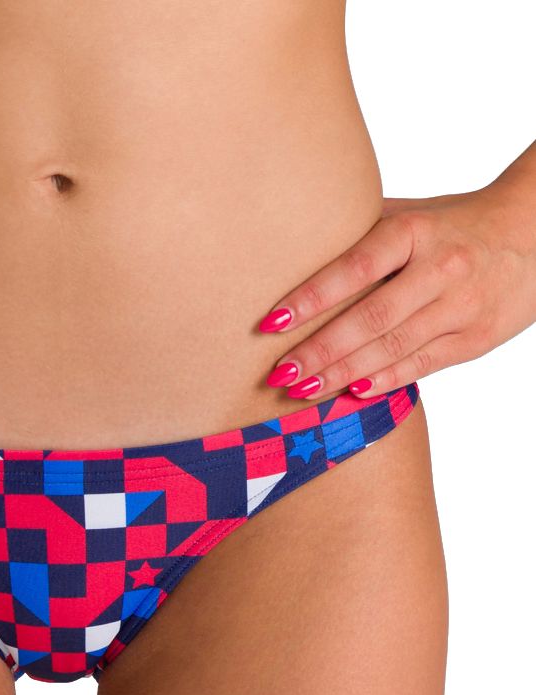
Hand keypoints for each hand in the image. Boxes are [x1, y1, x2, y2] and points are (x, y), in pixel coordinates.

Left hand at [257, 182, 535, 398]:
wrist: (535, 232)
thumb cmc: (452, 224)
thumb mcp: (410, 214)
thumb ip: (359, 231)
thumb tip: (289, 250)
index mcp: (416, 231)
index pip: (354, 267)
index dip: (310, 298)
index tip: (271, 323)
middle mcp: (441, 268)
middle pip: (370, 318)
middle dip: (320, 351)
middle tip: (280, 374)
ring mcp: (461, 306)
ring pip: (394, 348)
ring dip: (343, 374)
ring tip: (302, 391)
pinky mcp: (476, 338)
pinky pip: (422, 366)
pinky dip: (384, 382)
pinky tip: (351, 394)